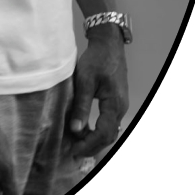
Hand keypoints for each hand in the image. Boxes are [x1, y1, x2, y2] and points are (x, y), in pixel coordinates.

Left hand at [66, 26, 128, 160]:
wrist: (108, 44)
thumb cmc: (97, 59)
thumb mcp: (85, 81)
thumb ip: (81, 106)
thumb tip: (76, 129)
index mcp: (115, 104)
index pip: (104, 134)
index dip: (89, 145)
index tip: (74, 150)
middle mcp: (121, 108)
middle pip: (109, 136)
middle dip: (92, 146)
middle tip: (73, 151)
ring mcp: (120, 105)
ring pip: (109, 130)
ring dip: (94, 139)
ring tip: (76, 143)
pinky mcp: (116, 101)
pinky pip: (109, 122)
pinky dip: (97, 130)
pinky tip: (84, 130)